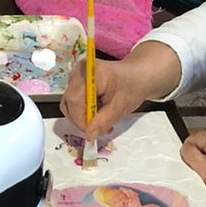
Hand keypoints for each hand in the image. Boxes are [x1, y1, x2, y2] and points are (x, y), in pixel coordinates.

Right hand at [59, 41, 182, 139]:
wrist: (136, 75)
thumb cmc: (132, 86)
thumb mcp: (121, 106)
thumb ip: (104, 121)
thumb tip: (89, 135)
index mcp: (91, 72)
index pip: (75, 100)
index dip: (80, 119)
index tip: (91, 133)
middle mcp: (79, 72)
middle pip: (69, 102)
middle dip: (81, 120)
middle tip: (97, 130)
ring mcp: (76, 76)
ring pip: (69, 104)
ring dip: (82, 118)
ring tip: (99, 123)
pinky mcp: (76, 83)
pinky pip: (72, 102)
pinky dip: (83, 112)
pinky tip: (97, 115)